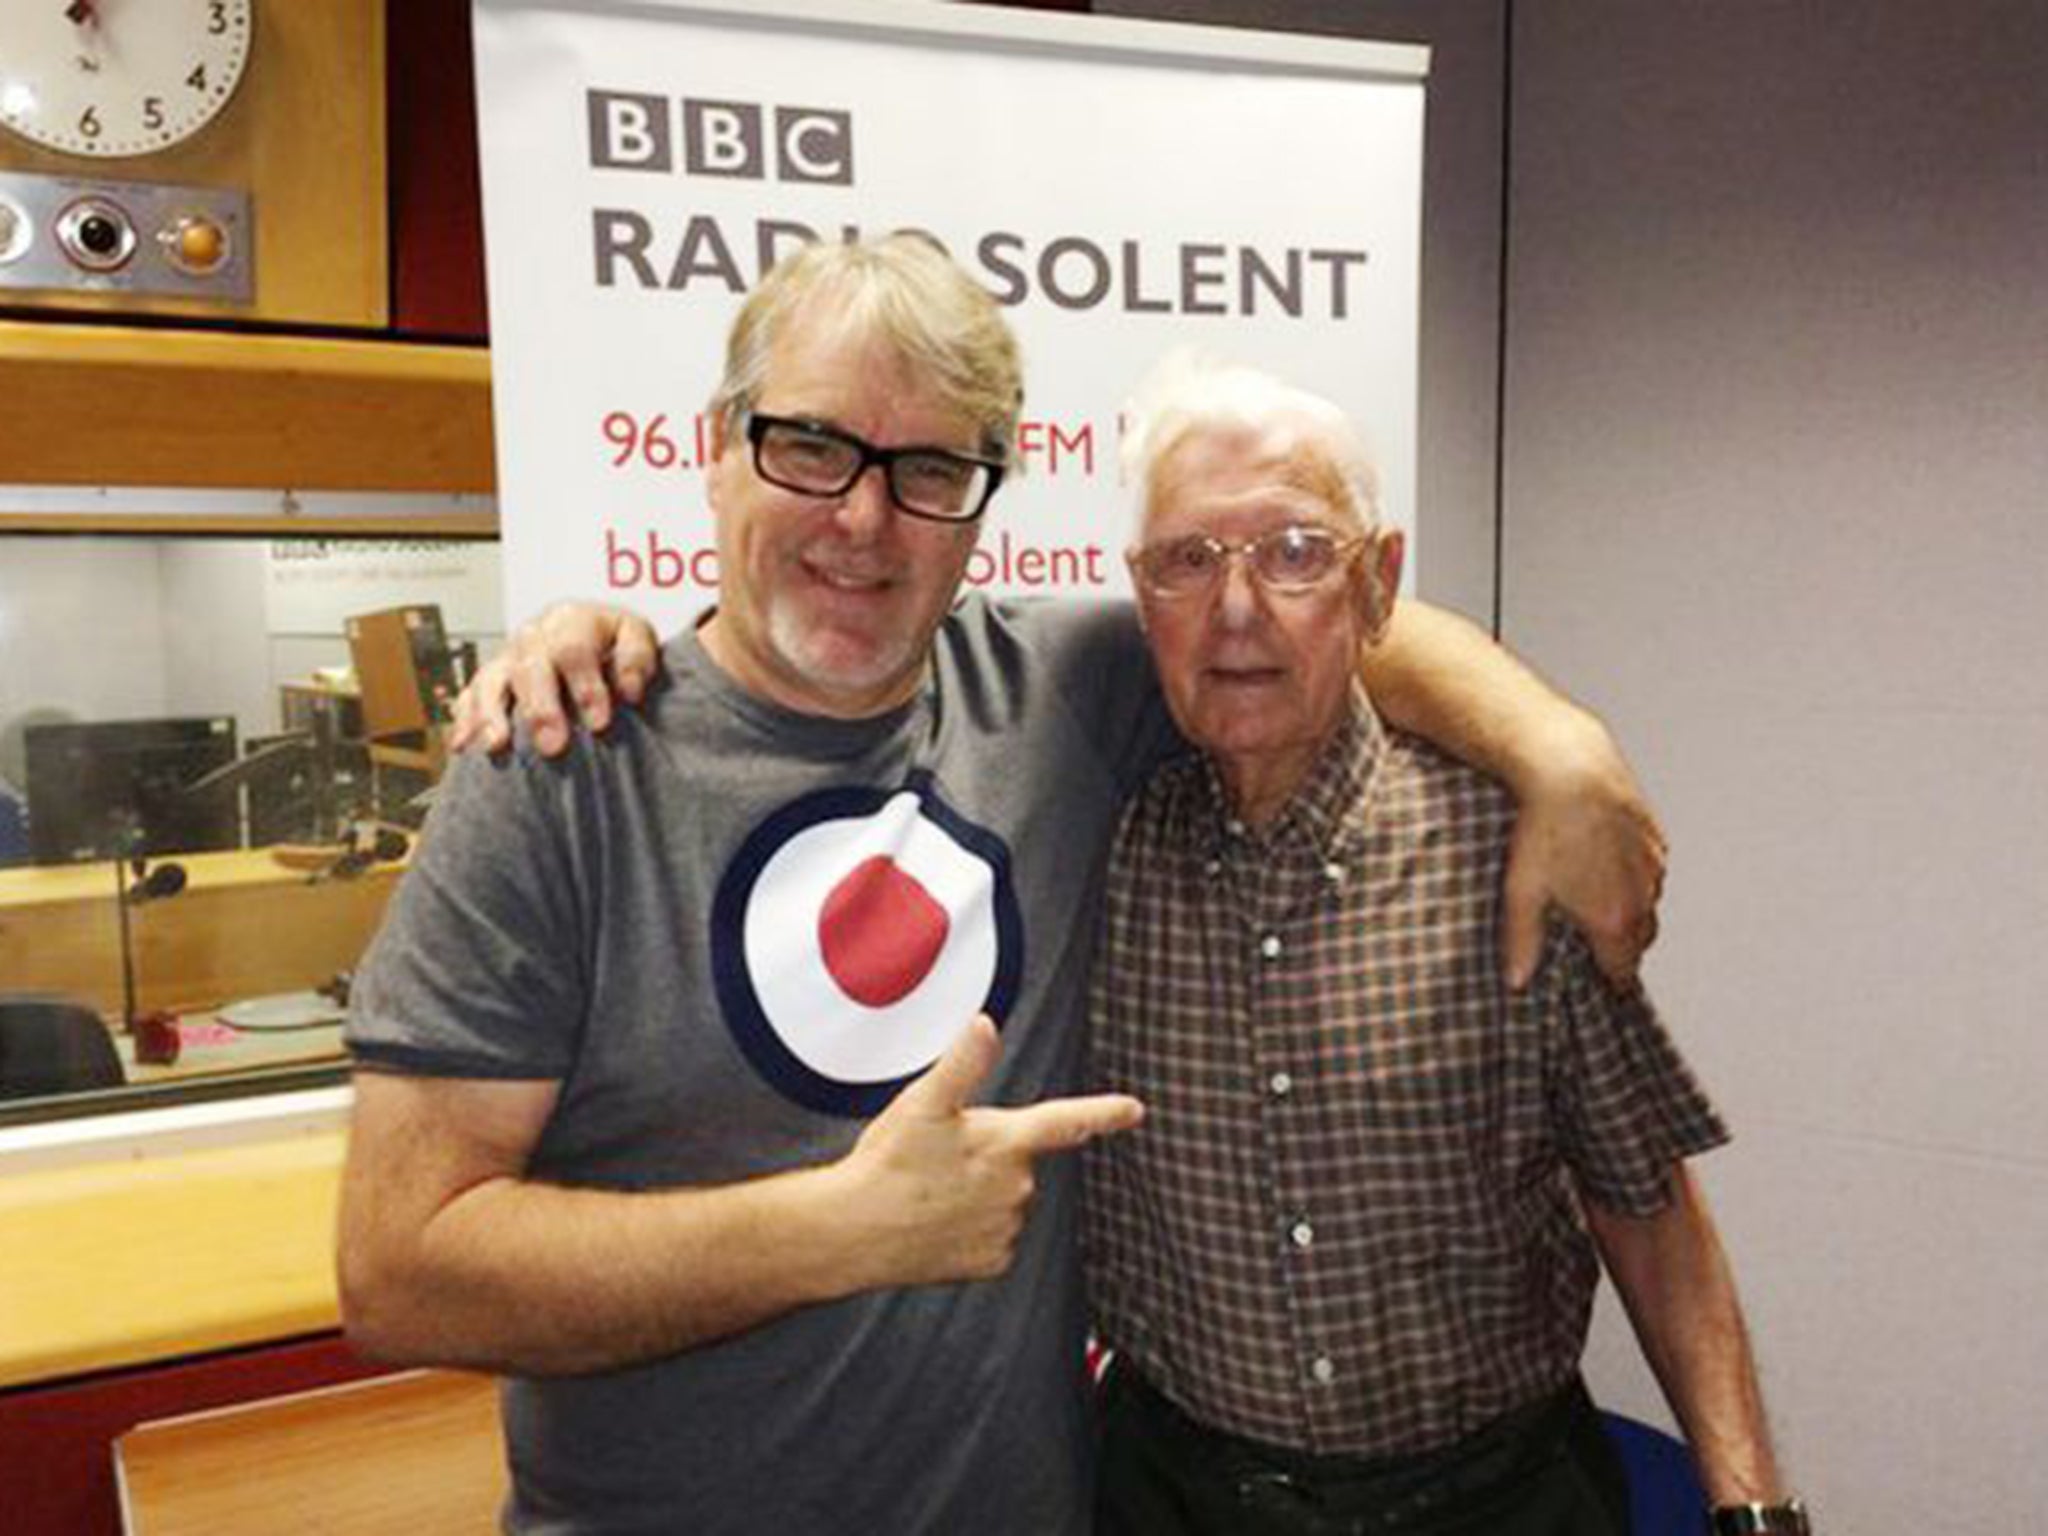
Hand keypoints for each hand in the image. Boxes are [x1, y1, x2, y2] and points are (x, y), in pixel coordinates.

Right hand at [448, 603, 662, 756]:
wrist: (589, 636)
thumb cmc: (613, 644)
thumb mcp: (636, 637)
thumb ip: (637, 658)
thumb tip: (629, 689)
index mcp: (572, 620)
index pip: (574, 650)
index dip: (586, 686)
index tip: (599, 723)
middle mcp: (534, 636)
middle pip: (530, 668)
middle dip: (540, 708)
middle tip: (552, 746)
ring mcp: (507, 658)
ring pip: (491, 681)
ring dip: (492, 714)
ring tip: (497, 745)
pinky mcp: (490, 679)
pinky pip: (470, 697)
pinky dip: (466, 721)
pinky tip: (465, 746)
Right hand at [839, 1016, 1142, 1285]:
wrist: (853, 1233)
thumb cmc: (888, 1164)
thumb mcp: (923, 1102)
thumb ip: (963, 1064)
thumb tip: (986, 1025)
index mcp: (1007, 1143)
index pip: (1068, 1121)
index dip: (1105, 1112)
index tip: (1135, 1109)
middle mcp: (1018, 1188)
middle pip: (1018, 1160)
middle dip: (989, 1154)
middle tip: (940, 1157)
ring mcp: (1006, 1228)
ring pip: (1005, 1198)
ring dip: (978, 1191)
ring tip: (931, 1189)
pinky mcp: (992, 1261)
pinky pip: (993, 1236)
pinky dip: (971, 1228)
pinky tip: (937, 1221)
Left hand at [1501, 710, 1667, 988]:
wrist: (1570, 769)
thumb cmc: (1543, 830)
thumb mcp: (1521, 892)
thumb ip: (1523, 942)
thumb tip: (1517, 982)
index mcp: (1613, 920)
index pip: (1623, 971)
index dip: (1608, 979)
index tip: (1595, 981)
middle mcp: (1643, 897)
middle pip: (1640, 940)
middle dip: (1619, 946)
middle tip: (1590, 942)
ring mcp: (1653, 865)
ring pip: (1647, 904)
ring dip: (1628, 909)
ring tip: (1593, 898)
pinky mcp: (1654, 837)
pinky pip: (1650, 870)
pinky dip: (1633, 876)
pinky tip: (1604, 863)